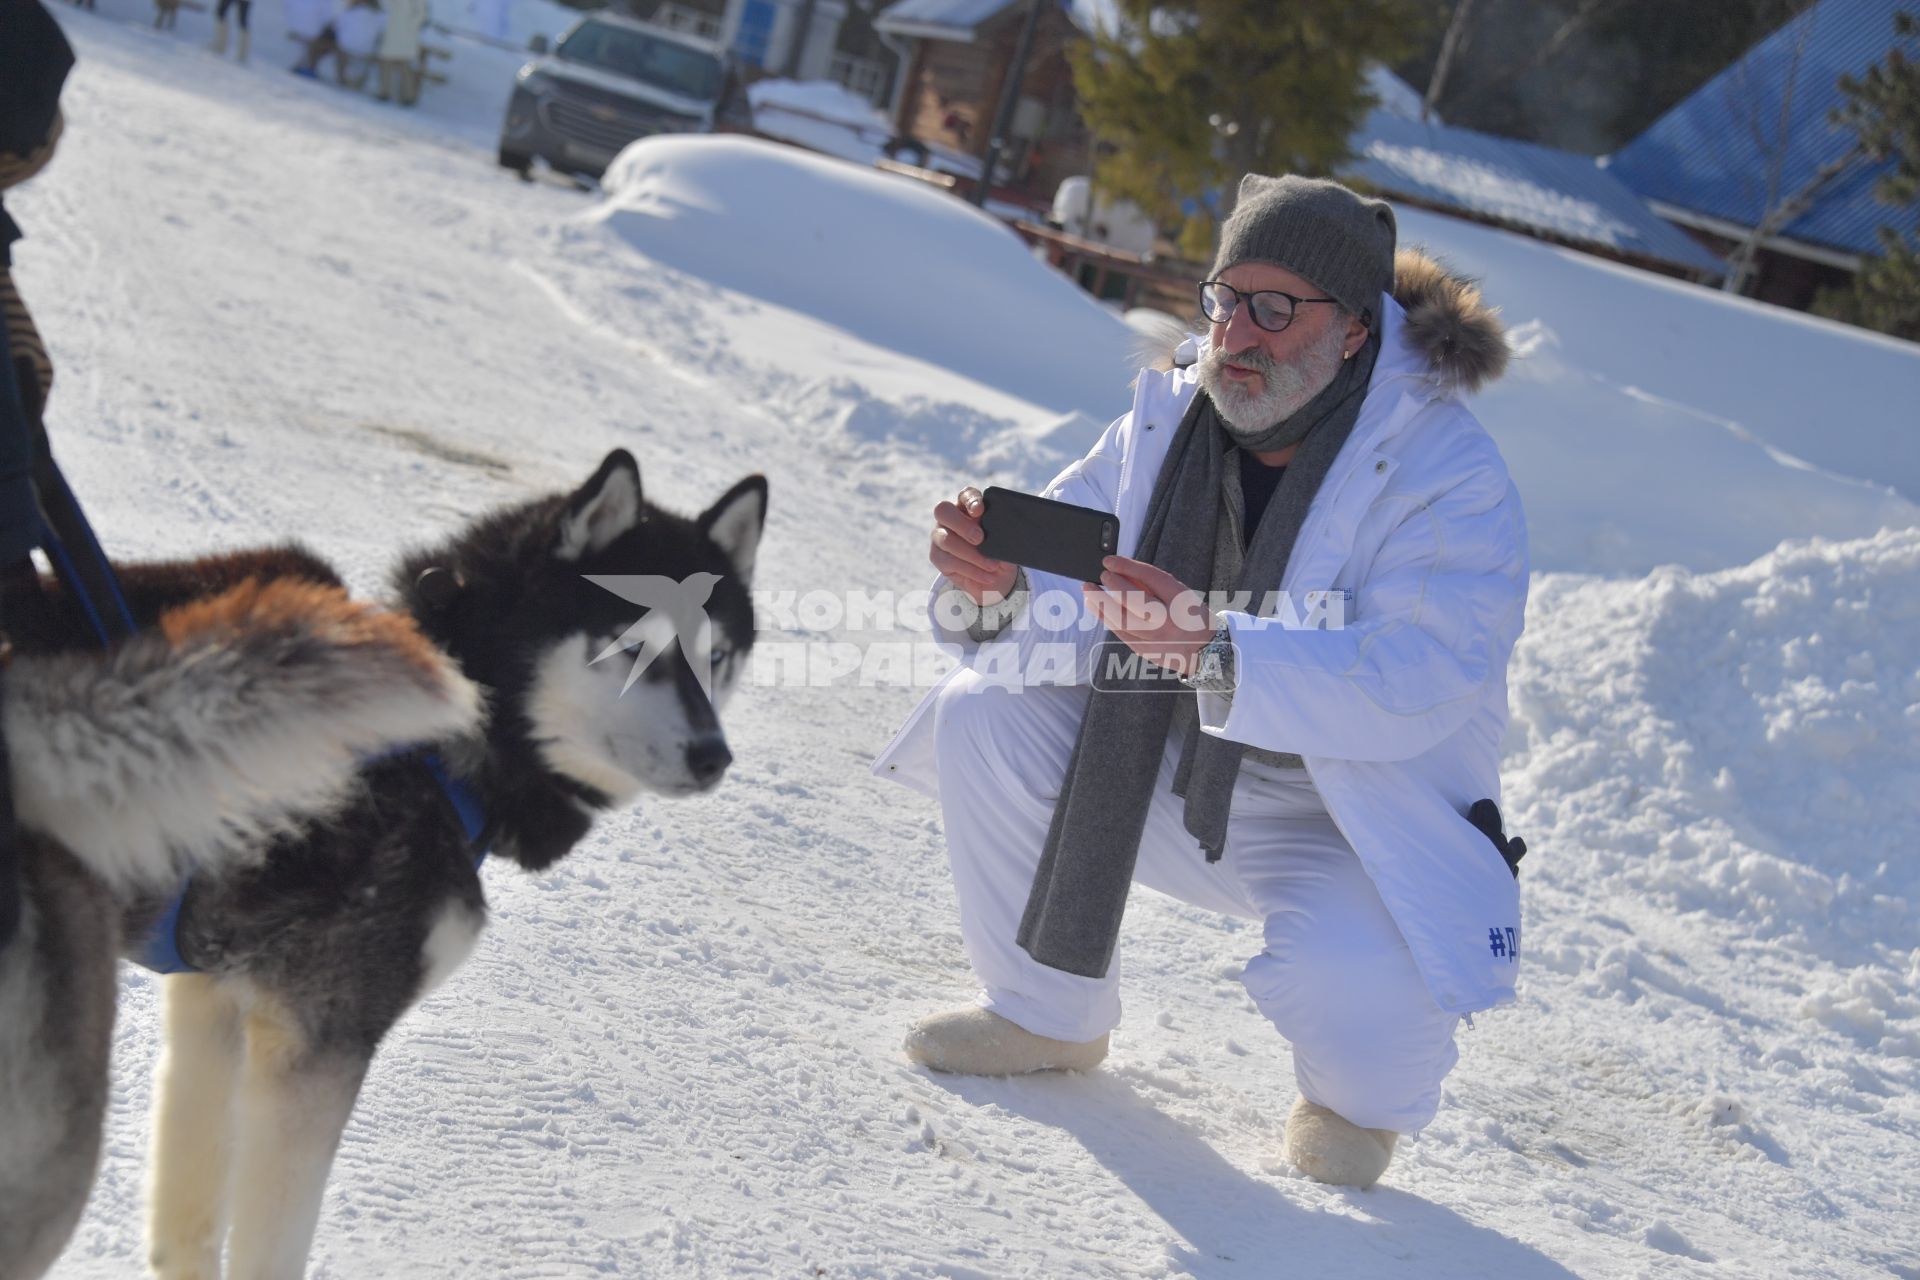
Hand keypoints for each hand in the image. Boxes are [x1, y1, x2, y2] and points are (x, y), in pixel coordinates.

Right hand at [929, 485, 1017, 604]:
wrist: (996, 576)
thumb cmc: (1000, 551)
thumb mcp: (1006, 542)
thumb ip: (1002, 533)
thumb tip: (1005, 534)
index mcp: (968, 506)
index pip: (965, 495)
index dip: (971, 500)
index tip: (980, 510)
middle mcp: (949, 517)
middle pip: (943, 511)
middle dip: (962, 524)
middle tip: (980, 538)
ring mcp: (940, 536)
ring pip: (946, 539)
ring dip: (971, 554)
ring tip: (992, 565)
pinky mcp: (937, 557)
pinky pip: (950, 562)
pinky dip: (971, 570)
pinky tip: (987, 576)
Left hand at [1083, 555, 1215, 675]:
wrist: (1204, 652)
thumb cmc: (1189, 616)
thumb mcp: (1179, 594)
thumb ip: (1151, 584)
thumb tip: (1121, 571)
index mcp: (1181, 601)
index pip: (1152, 578)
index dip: (1127, 567)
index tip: (1109, 560)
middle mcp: (1169, 621)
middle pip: (1135, 600)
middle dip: (1113, 585)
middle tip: (1100, 575)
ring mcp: (1156, 639)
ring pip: (1122, 620)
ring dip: (1101, 603)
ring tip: (1089, 591)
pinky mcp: (1144, 651)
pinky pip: (1120, 633)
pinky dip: (1105, 618)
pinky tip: (1096, 607)